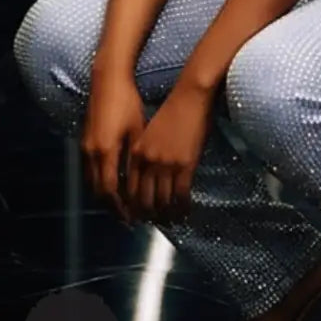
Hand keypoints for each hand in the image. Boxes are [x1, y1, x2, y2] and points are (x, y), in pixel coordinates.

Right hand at [81, 71, 146, 224]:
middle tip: (126, 216)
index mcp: (105, 151)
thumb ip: (136, 157)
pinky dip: (99, 181)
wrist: (108, 81)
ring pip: (91, 181)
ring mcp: (85, 147)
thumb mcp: (137, 130)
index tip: (131, 217)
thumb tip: (142, 182)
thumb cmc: (127, 103)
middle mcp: (91, 152)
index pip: (110, 190)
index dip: (120, 206)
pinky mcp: (84, 141)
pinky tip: (112, 183)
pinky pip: (89, 170)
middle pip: (97, 190)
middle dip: (111, 206)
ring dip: (104, 195)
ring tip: (120, 205)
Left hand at [125, 82, 213, 223]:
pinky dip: (182, 208)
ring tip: (170, 222)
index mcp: (137, 153)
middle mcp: (148, 161)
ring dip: (165, 215)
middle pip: (143, 199)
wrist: (190, 97)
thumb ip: (146, 154)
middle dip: (147, 216)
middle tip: (154, 223)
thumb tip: (148, 176)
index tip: (138, 215)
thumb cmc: (172, 111)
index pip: (130, 189)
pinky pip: (180, 195)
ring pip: (162, 201)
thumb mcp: (150, 133)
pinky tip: (185, 212)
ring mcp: (166, 164)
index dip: (133, 207)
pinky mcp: (184, 165)